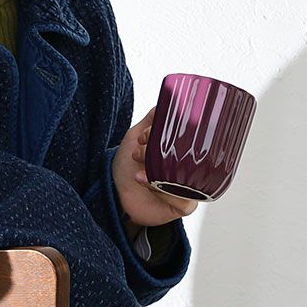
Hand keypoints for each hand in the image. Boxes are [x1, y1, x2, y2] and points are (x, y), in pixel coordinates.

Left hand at [111, 106, 199, 227]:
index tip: (145, 136)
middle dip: (163, 155)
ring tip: (139, 171)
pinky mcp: (183, 207)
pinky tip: (144, 181)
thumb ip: (151, 120)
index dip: (170, 136)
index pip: (192, 141)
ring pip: (187, 180)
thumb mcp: (136, 137)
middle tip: (139, 153)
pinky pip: (183, 200)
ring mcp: (189, 189)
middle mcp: (189, 170)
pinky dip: (163, 191)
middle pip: (191, 160)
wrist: (114, 194)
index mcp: (183, 153)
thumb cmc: (127, 167)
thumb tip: (167, 100)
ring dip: (161, 174)